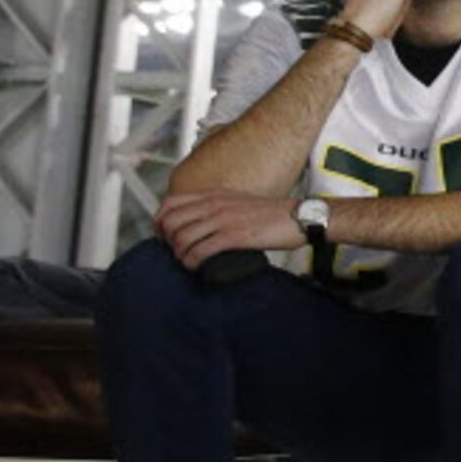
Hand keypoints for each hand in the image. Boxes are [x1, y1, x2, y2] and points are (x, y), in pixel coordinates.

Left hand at [155, 189, 303, 270]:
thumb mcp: (240, 201)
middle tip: (175, 251)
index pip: (171, 203)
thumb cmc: (274, 213)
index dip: (159, 221)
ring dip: (179, 254)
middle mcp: (215, 204)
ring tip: (187, 261)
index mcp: (215, 195)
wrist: (300, 217)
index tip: (164, 235)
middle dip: (167, 241)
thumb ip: (218, 208)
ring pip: (182, 238)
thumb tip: (201, 225)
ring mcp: (224, 220)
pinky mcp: (234, 236)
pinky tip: (197, 267)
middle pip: (170, 222)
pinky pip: (200, 251)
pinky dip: (192, 262)